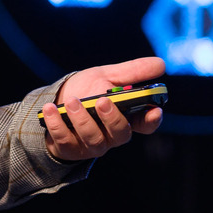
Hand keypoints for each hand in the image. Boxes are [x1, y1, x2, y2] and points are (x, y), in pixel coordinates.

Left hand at [42, 56, 164, 161]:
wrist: (54, 100)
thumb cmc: (85, 90)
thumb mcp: (106, 76)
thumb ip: (131, 72)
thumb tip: (161, 64)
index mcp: (126, 117)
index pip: (146, 124)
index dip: (152, 120)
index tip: (154, 111)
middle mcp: (112, 134)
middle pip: (120, 133)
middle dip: (112, 118)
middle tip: (102, 101)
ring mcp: (91, 144)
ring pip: (93, 138)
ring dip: (82, 119)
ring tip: (71, 101)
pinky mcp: (69, 148)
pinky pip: (65, 140)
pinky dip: (57, 124)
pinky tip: (51, 109)